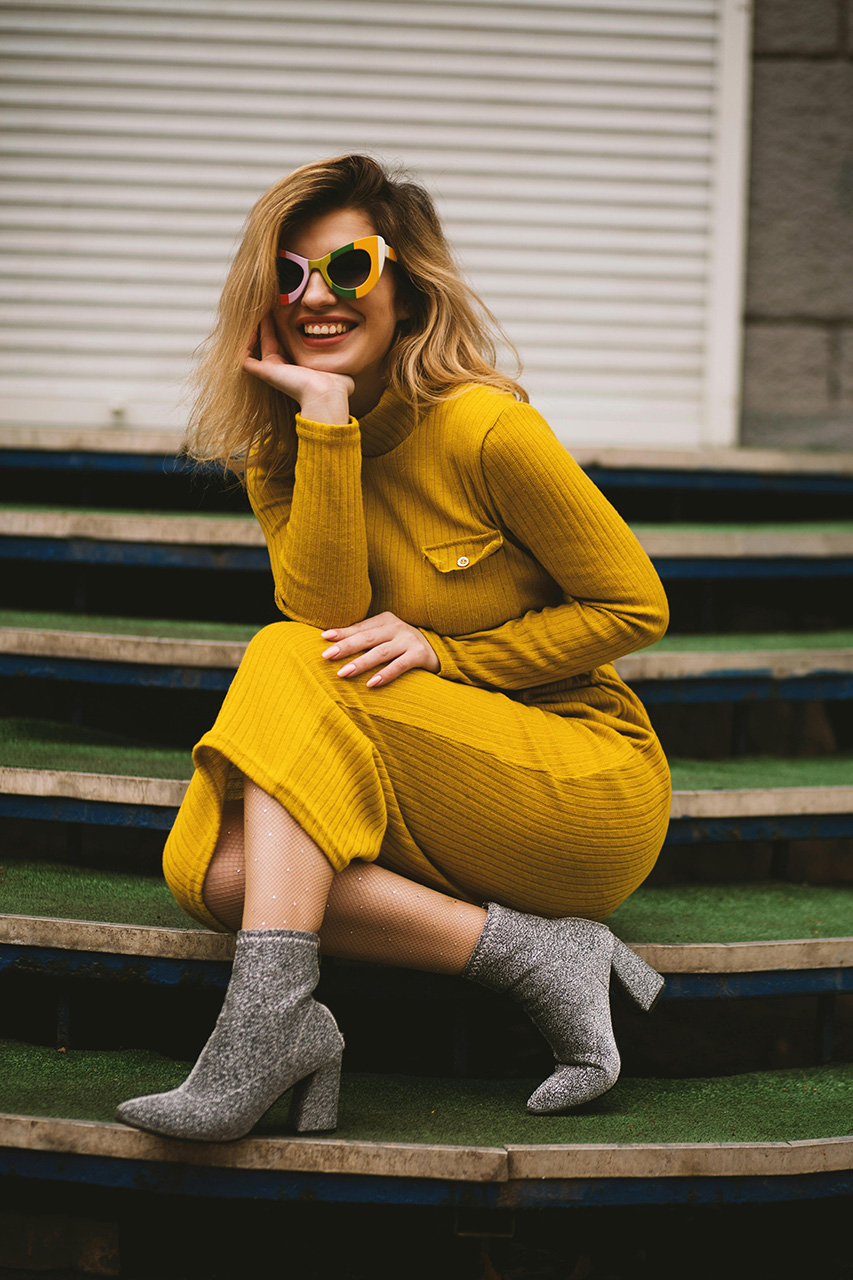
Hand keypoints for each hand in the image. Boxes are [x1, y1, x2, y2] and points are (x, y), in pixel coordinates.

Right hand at [242, 313, 353, 423]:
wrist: (327, 392)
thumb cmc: (337, 384)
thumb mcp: (340, 365)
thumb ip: (341, 360)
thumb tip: (351, 362)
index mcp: (297, 367)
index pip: (284, 343)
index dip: (281, 326)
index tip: (284, 307)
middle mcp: (282, 369)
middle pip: (268, 340)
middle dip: (267, 322)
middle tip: (268, 302)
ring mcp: (271, 371)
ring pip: (254, 346)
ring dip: (254, 328)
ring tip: (258, 309)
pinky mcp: (265, 372)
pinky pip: (245, 358)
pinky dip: (245, 344)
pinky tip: (252, 327)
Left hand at [321, 612, 439, 687]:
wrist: (439, 652)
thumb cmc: (404, 646)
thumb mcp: (386, 637)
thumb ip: (366, 637)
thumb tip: (333, 641)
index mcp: (386, 620)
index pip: (360, 628)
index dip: (342, 633)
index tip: (324, 638)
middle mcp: (397, 627)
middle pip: (367, 638)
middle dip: (346, 647)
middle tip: (327, 656)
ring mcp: (409, 640)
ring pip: (380, 652)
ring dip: (361, 663)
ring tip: (343, 673)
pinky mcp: (420, 655)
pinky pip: (399, 665)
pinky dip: (385, 674)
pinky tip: (370, 684)